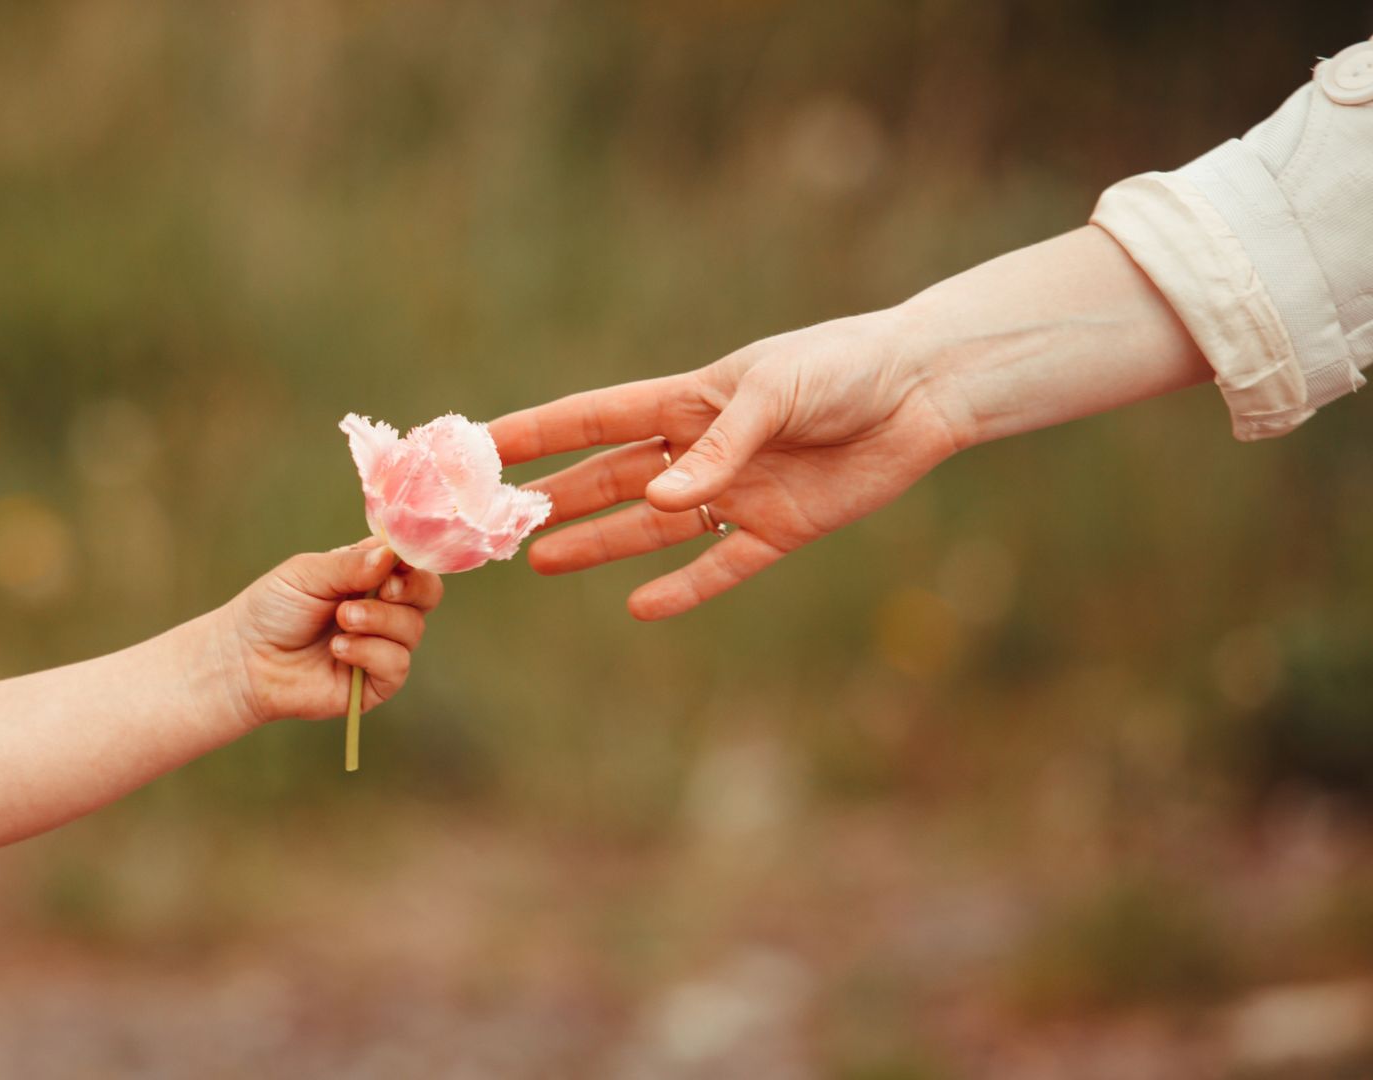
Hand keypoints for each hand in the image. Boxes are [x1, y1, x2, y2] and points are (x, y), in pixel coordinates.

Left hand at [225, 539, 444, 722]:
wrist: (246, 659)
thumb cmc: (273, 609)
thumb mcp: (308, 573)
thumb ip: (350, 564)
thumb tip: (392, 555)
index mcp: (369, 576)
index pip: (411, 563)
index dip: (412, 560)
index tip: (397, 560)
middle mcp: (382, 610)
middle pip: (428, 594)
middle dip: (411, 589)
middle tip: (383, 589)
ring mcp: (381, 647)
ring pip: (413, 629)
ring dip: (379, 621)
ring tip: (341, 620)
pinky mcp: (375, 683)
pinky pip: (397, 665)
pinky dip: (371, 653)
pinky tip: (339, 649)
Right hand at [491, 308, 963, 620]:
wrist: (925, 389)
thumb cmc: (844, 367)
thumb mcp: (775, 393)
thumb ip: (717, 448)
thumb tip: (662, 502)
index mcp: (689, 401)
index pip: (592, 420)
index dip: (534, 432)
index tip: (477, 444)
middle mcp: (702, 451)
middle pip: (610, 478)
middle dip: (553, 497)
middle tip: (496, 523)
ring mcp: (737, 493)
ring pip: (650, 526)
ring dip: (597, 542)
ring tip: (540, 559)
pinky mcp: (781, 530)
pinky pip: (721, 566)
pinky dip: (684, 589)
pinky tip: (641, 607)